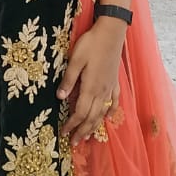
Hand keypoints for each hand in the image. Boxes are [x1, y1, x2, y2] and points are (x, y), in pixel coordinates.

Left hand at [57, 19, 125, 145]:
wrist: (112, 32)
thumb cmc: (91, 44)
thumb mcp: (75, 60)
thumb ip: (68, 80)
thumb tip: (59, 98)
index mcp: (91, 87)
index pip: (81, 113)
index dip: (72, 125)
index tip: (64, 133)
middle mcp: (102, 91)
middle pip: (92, 117)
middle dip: (83, 131)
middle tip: (75, 143)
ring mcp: (110, 87)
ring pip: (103, 112)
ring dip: (95, 126)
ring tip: (89, 136)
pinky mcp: (115, 81)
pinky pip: (114, 102)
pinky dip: (111, 112)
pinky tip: (109, 118)